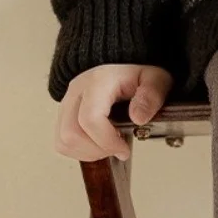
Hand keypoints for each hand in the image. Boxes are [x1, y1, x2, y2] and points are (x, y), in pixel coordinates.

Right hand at [54, 64, 172, 161]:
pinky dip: (80, 151)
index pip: (89, 119)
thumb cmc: (136, 73)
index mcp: (98, 82)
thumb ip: (151, 95)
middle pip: (71, 133)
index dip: (107, 142)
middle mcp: (77, 92)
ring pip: (64, 140)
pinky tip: (98, 145)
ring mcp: (68, 103)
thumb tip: (138, 118)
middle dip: (97, 151)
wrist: (122, 64)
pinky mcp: (65, 114)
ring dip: (88, 153)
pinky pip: (62, 142)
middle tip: (117, 149)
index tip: (124, 150)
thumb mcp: (154, 78)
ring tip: (108, 147)